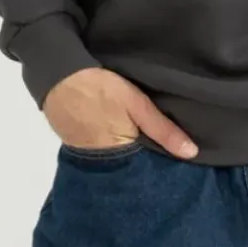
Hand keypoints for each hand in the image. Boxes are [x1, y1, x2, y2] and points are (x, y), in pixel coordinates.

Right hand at [44, 68, 198, 157]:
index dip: (157, 170)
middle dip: (143, 163)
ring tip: (145, 147)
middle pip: (128, 168)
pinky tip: (120, 136)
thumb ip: (162, 129)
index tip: (175, 169)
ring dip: (126, 154)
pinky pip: (99, 150)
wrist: (56, 73)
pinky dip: (110, 146)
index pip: (143, 173)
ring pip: (114, 160)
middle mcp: (99, 162)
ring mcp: (84, 154)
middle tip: (164, 157)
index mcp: (117, 157)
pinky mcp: (74, 142)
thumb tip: (191, 153)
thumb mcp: (136, 104)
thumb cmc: (99, 88)